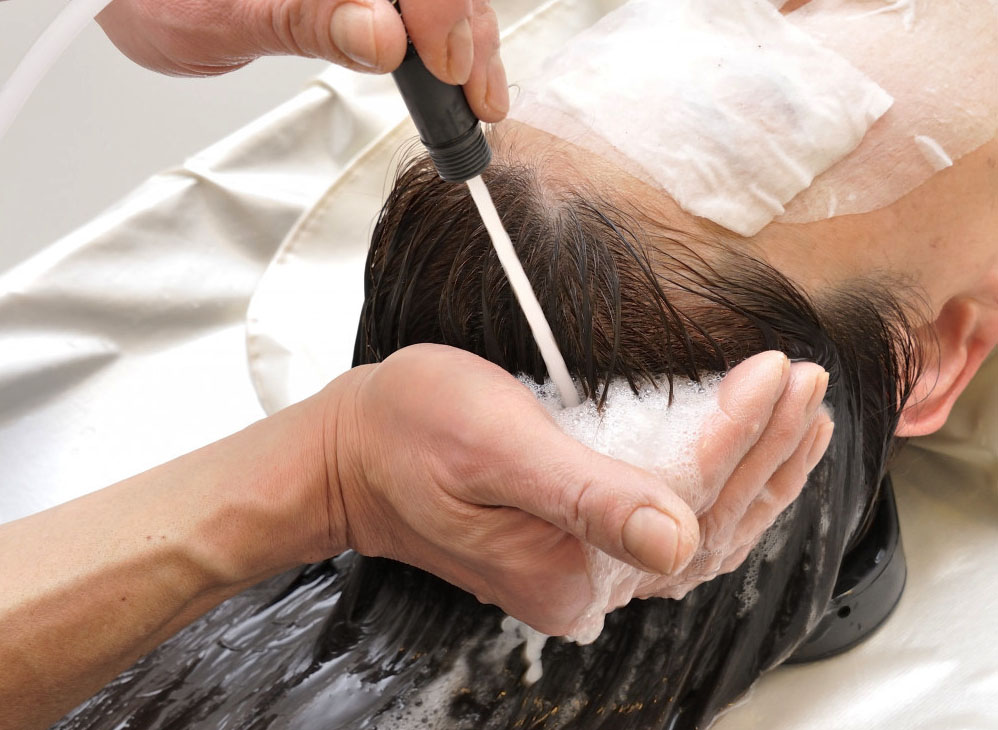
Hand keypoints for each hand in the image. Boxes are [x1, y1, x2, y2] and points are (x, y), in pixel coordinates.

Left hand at [96, 0, 508, 121]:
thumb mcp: (223, 17)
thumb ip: (307, 20)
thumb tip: (381, 36)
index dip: (441, 9)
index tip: (448, 63)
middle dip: (467, 28)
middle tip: (476, 94)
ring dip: (467, 37)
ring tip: (478, 94)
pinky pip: (410, 10)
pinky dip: (443, 39)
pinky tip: (455, 74)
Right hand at [322, 344, 830, 635]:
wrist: (353, 455)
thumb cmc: (408, 433)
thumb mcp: (494, 446)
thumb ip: (584, 496)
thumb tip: (675, 542)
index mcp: (567, 568)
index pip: (685, 499)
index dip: (740, 433)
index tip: (777, 370)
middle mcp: (584, 587)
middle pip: (706, 521)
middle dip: (767, 450)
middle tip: (809, 384)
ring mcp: (582, 572)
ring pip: (701, 533)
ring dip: (760, 475)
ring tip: (804, 421)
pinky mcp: (576, 548)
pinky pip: (672, 531)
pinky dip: (721, 491)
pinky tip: (748, 464)